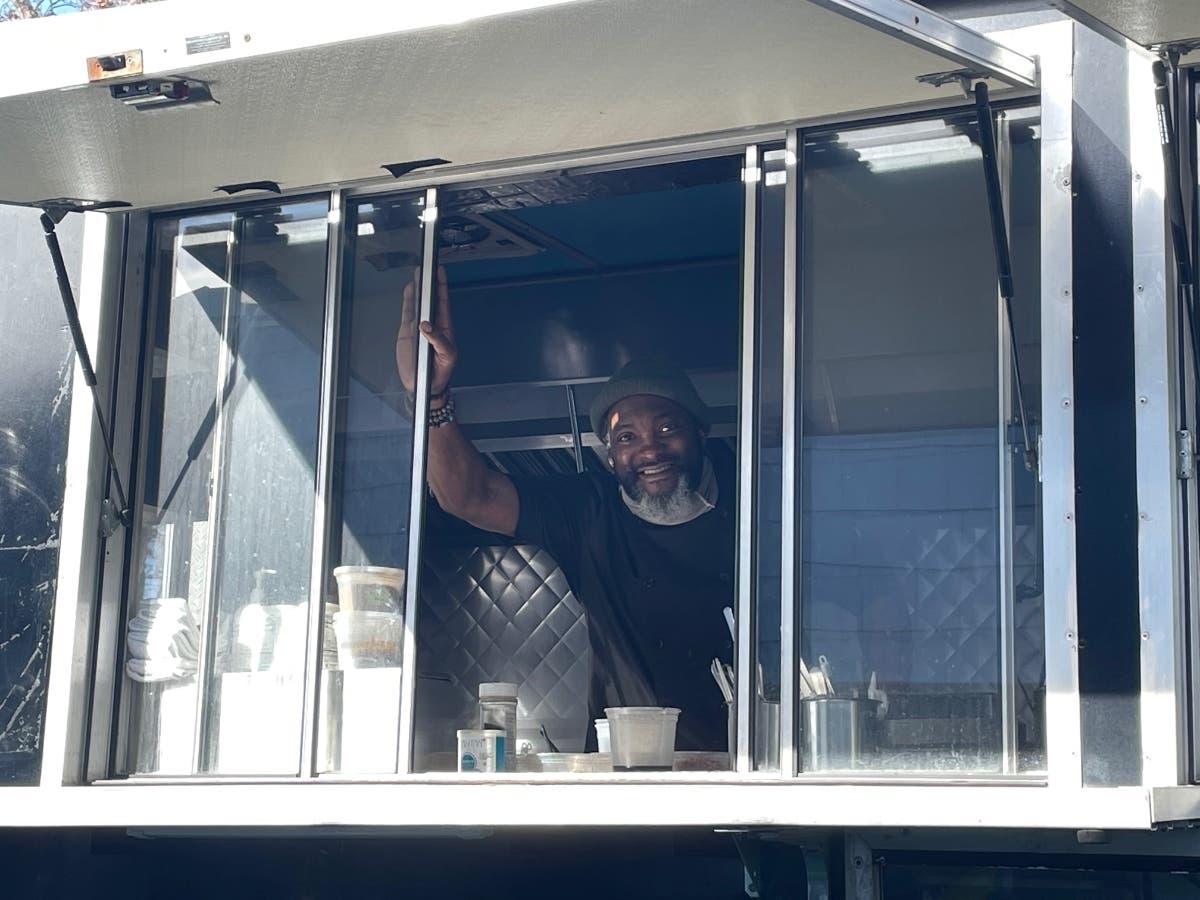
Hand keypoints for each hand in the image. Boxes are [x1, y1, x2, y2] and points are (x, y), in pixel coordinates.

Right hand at [397, 265, 455, 398]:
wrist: (426, 385)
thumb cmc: (441, 372)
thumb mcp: (447, 357)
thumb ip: (438, 341)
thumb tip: (426, 325)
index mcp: (445, 328)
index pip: (443, 302)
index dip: (442, 286)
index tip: (440, 271)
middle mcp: (432, 324)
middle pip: (430, 299)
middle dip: (429, 283)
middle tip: (426, 267)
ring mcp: (419, 327)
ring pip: (418, 303)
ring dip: (417, 289)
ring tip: (417, 274)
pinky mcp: (407, 332)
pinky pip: (407, 312)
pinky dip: (407, 301)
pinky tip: (408, 290)